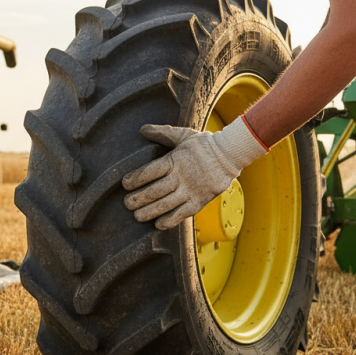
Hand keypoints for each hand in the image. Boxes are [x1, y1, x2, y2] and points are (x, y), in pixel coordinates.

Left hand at [122, 116, 266, 229]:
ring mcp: (191, 190)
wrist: (230, 154)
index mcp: (174, 160)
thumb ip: (162, 133)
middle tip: (127, 204)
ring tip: (137, 216)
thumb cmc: (203, 144)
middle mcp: (181, 177)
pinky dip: (170, 220)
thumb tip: (142, 129)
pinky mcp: (200, 201)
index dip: (136, 179)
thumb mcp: (182, 135)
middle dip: (138, 199)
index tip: (125, 184)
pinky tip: (158, 224)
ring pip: (166, 204)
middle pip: (155, 190)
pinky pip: (183, 214)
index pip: (150, 171)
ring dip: (150, 211)